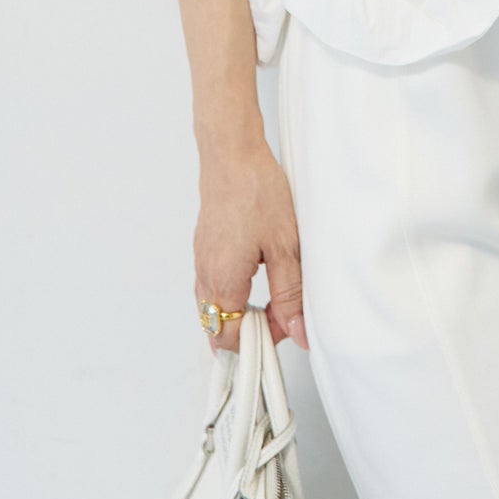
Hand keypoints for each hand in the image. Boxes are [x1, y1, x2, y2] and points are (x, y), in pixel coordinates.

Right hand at [194, 141, 308, 355]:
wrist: (231, 153)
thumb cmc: (256, 191)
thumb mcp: (284, 246)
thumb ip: (289, 294)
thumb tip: (298, 331)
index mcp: (223, 282)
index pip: (231, 340)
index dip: (259, 345)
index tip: (286, 332)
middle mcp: (205, 276)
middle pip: (218, 330)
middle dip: (249, 335)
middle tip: (282, 321)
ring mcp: (201, 262)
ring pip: (213, 310)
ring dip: (240, 315)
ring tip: (273, 303)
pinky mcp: (204, 249)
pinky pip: (211, 288)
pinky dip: (231, 297)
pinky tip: (256, 281)